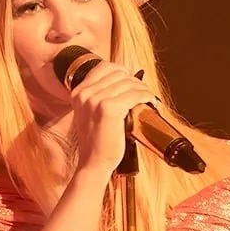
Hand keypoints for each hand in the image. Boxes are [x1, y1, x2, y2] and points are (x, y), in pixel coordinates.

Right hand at [68, 60, 151, 177]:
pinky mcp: (108, 109)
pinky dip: (146, 96)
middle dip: (135, 81)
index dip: (123, 71)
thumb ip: (98, 96)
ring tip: (148, 98)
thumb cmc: (97, 142)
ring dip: (143, 89)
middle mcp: (85, 93)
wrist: (94, 163)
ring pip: (129, 83)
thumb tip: (124, 81)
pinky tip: (150, 102)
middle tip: (143, 93)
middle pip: (119, 74)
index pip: (104, 67)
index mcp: (78, 92)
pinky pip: (135, 95)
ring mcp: (96, 100)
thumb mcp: (90, 114)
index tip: (132, 81)